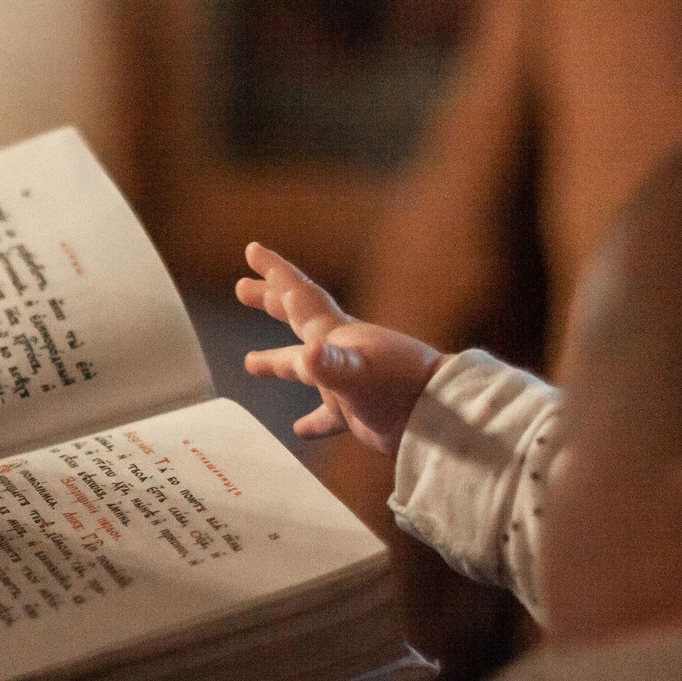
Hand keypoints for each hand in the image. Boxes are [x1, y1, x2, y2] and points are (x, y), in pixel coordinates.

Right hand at [237, 242, 443, 457]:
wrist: (440, 418)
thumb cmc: (400, 390)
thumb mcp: (360, 374)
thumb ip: (331, 364)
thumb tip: (307, 354)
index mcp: (336, 333)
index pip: (299, 295)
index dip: (275, 272)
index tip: (252, 249)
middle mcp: (340, 350)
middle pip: (297, 318)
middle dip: (269, 301)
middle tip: (241, 288)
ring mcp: (348, 381)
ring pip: (304, 366)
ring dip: (278, 361)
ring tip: (252, 362)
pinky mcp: (357, 411)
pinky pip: (327, 415)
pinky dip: (312, 420)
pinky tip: (299, 430)